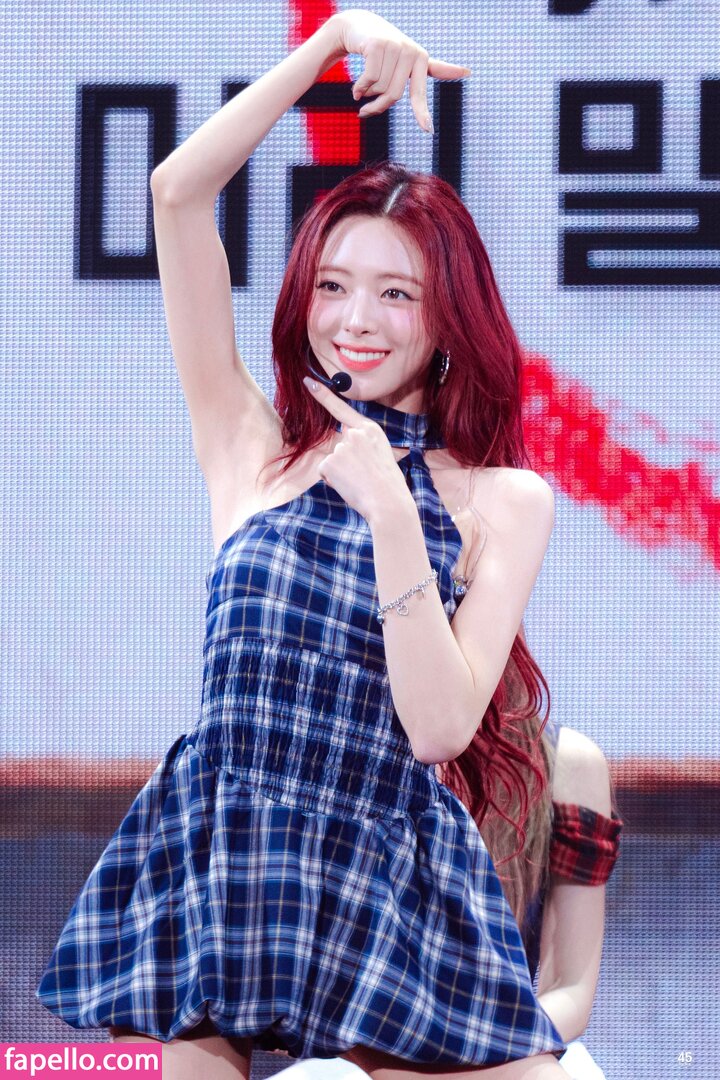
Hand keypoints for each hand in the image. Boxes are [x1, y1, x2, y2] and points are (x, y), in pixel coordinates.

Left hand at [303, 377, 414, 523]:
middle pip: (339, 445)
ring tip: (360, 481)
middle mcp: (353, 434)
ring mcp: (341, 447)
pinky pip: (325, 472)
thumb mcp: (381, 452)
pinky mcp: (330, 462)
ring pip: (332, 461)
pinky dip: (334, 481)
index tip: (308, 382)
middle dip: (346, 461)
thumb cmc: (387, 483)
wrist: (388, 502)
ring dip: (341, 473)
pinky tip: (349, 485)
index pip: (341, 408)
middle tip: (365, 474)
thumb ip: (363, 441)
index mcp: (369, 429)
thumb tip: (344, 434)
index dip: (323, 395)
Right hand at [328, 9, 470, 131]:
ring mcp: (395, 46)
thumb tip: (468, 71)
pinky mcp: (378, 45)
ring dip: (367, 93)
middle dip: (377, 106)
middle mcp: (411, 51)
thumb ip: (434, 69)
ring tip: (362, 87)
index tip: (428, 130)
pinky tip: (356, 87)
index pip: (420, 92)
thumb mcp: (409, 59)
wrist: (358, 27)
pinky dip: (360, 87)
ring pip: (380, 87)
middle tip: (366, 110)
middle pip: (394, 96)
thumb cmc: (386, 48)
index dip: (422, 112)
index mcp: (421, 59)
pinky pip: (369, 79)